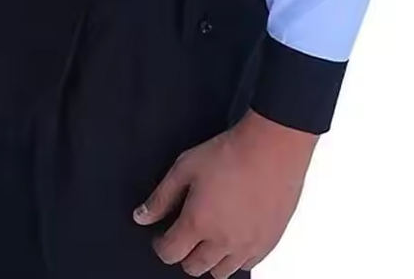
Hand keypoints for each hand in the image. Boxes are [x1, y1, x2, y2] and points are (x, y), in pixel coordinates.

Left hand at [134, 109, 317, 276]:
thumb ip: (161, 196)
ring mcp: (247, 246)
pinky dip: (234, 258)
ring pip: (220, 272)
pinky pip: (246, 265)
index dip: (160, 245)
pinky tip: (232, 236)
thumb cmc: (229, 153)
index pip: (170, 254)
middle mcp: (223, 242)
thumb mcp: (185, 167)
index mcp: (198, 223)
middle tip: (185, 233)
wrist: (272, 148)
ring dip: (209, 259)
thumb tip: (141, 216)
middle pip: (194, 267)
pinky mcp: (268, 243)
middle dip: (183, 253)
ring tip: (208, 236)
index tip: (161, 235)